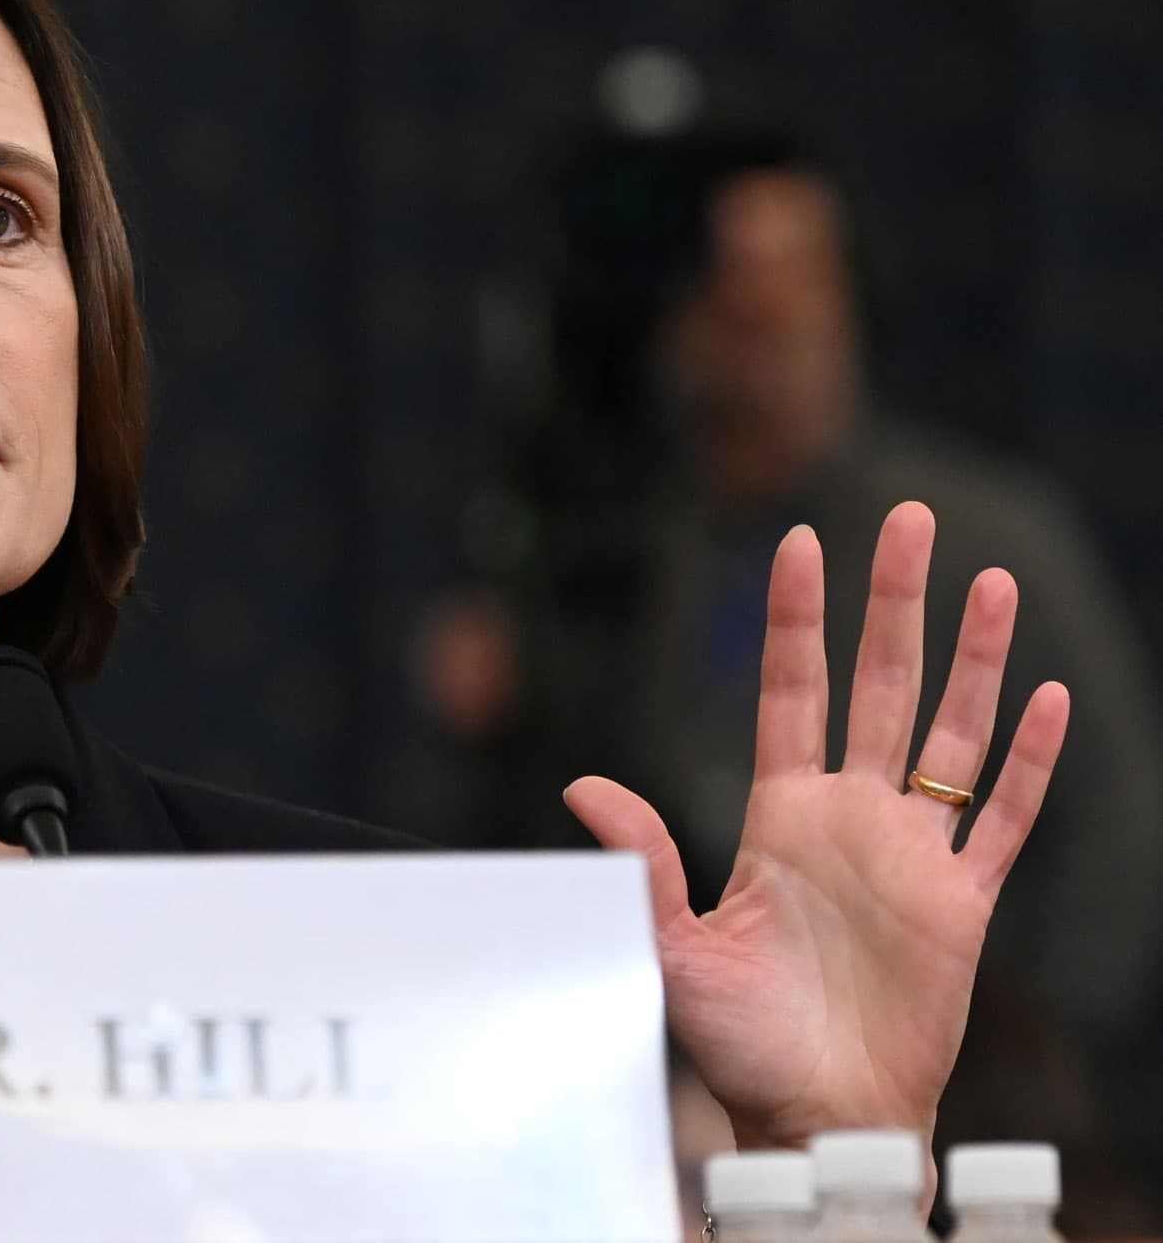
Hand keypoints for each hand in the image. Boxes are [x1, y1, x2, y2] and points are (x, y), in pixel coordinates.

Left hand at [565, 502, 1066, 1148]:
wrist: (815, 1112)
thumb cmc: (736, 1041)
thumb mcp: (673, 945)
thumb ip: (642, 862)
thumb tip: (583, 784)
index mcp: (779, 816)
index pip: (791, 690)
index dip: (797, 618)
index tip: (797, 538)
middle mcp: (850, 818)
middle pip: (882, 686)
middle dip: (894, 603)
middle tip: (908, 518)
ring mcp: (912, 856)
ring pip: (955, 734)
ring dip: (976, 661)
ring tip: (993, 581)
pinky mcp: (964, 905)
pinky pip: (1005, 821)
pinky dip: (1029, 763)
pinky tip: (1048, 697)